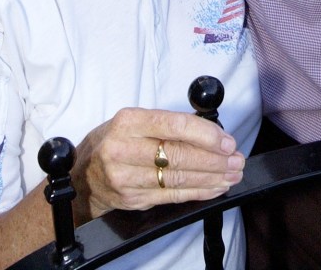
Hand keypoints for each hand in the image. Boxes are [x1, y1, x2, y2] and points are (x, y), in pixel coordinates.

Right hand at [71, 107, 244, 221]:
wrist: (84, 174)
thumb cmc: (115, 141)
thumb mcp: (134, 121)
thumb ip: (166, 124)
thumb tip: (210, 133)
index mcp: (128, 121)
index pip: (174, 126)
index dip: (205, 135)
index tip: (226, 141)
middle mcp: (124, 149)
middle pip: (179, 156)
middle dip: (214, 159)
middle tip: (236, 159)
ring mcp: (126, 177)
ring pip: (178, 178)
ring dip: (212, 177)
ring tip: (232, 173)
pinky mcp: (132, 199)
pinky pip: (172, 196)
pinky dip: (198, 192)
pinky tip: (215, 187)